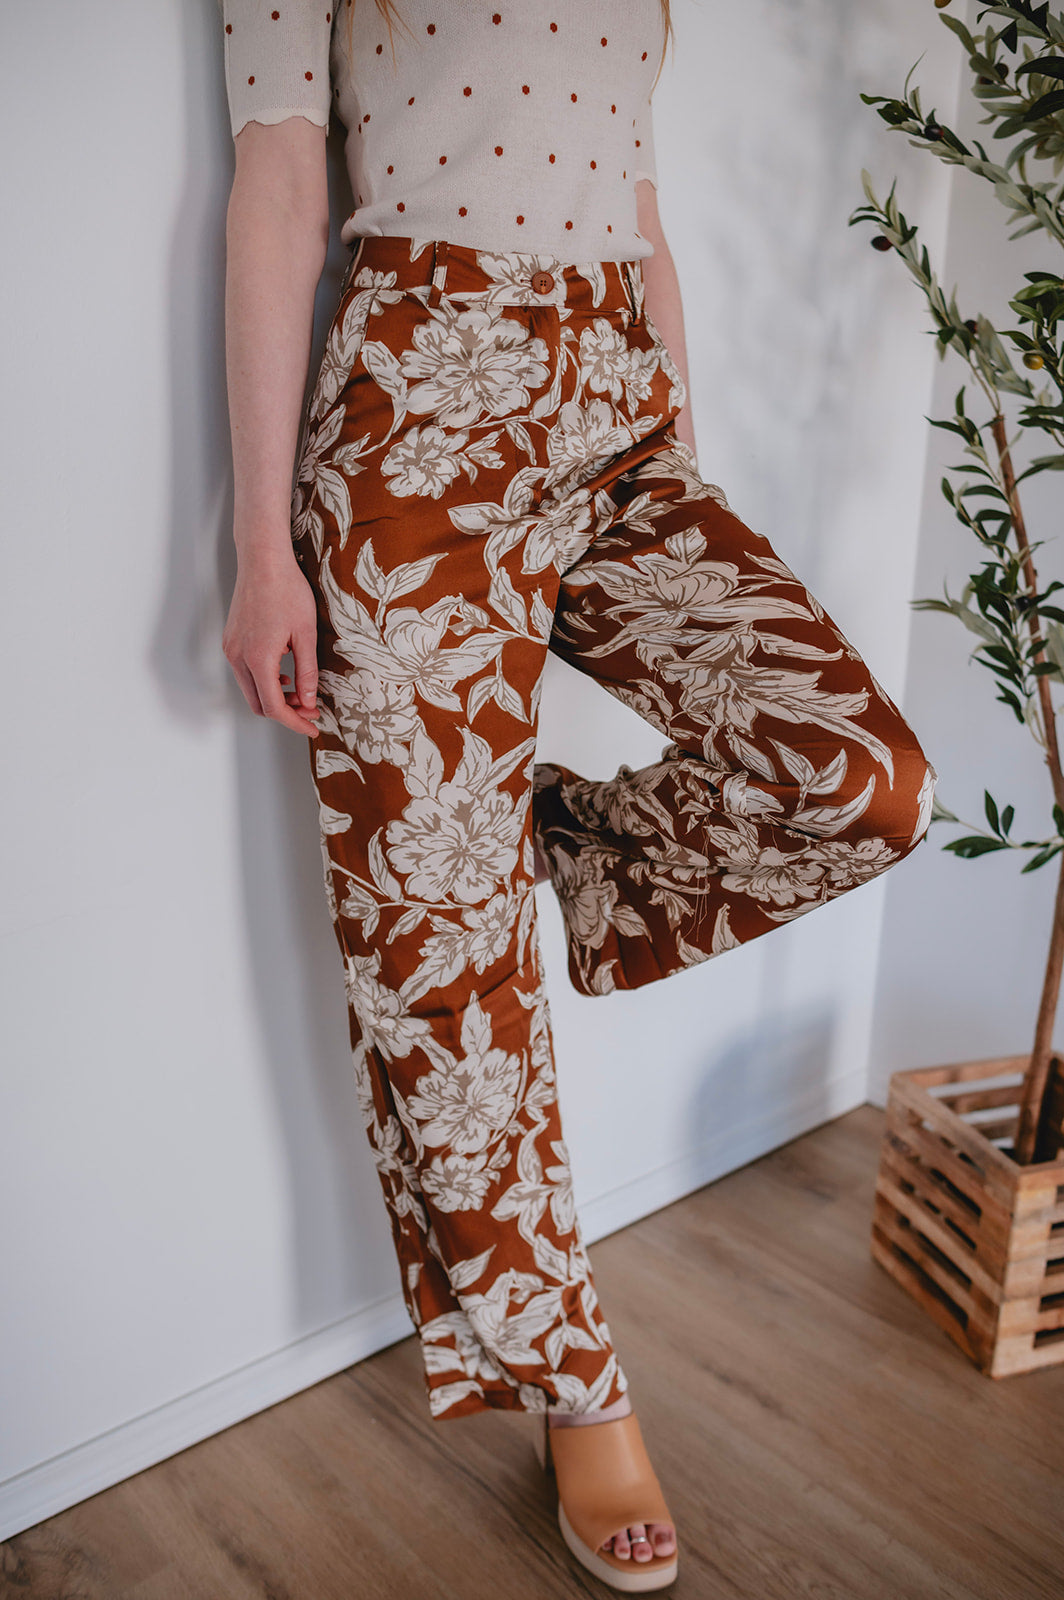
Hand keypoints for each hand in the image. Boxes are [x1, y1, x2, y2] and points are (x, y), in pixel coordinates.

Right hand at [222, 549, 320, 736]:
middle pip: (259, 704)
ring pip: (251, 690)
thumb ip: (307, 672)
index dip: (295, 722)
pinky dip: (264, 681)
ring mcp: (231, 648)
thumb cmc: (287, 590)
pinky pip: (245, 673)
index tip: (313, 726)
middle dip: (285, 712)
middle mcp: (238, 657)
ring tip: (301, 691)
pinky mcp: (231, 640)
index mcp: (258, 658)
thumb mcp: (306, 633)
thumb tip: (309, 701)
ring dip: (274, 697)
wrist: (263, 560)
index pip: (274, 707)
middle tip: (310, 709)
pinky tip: (283, 673)